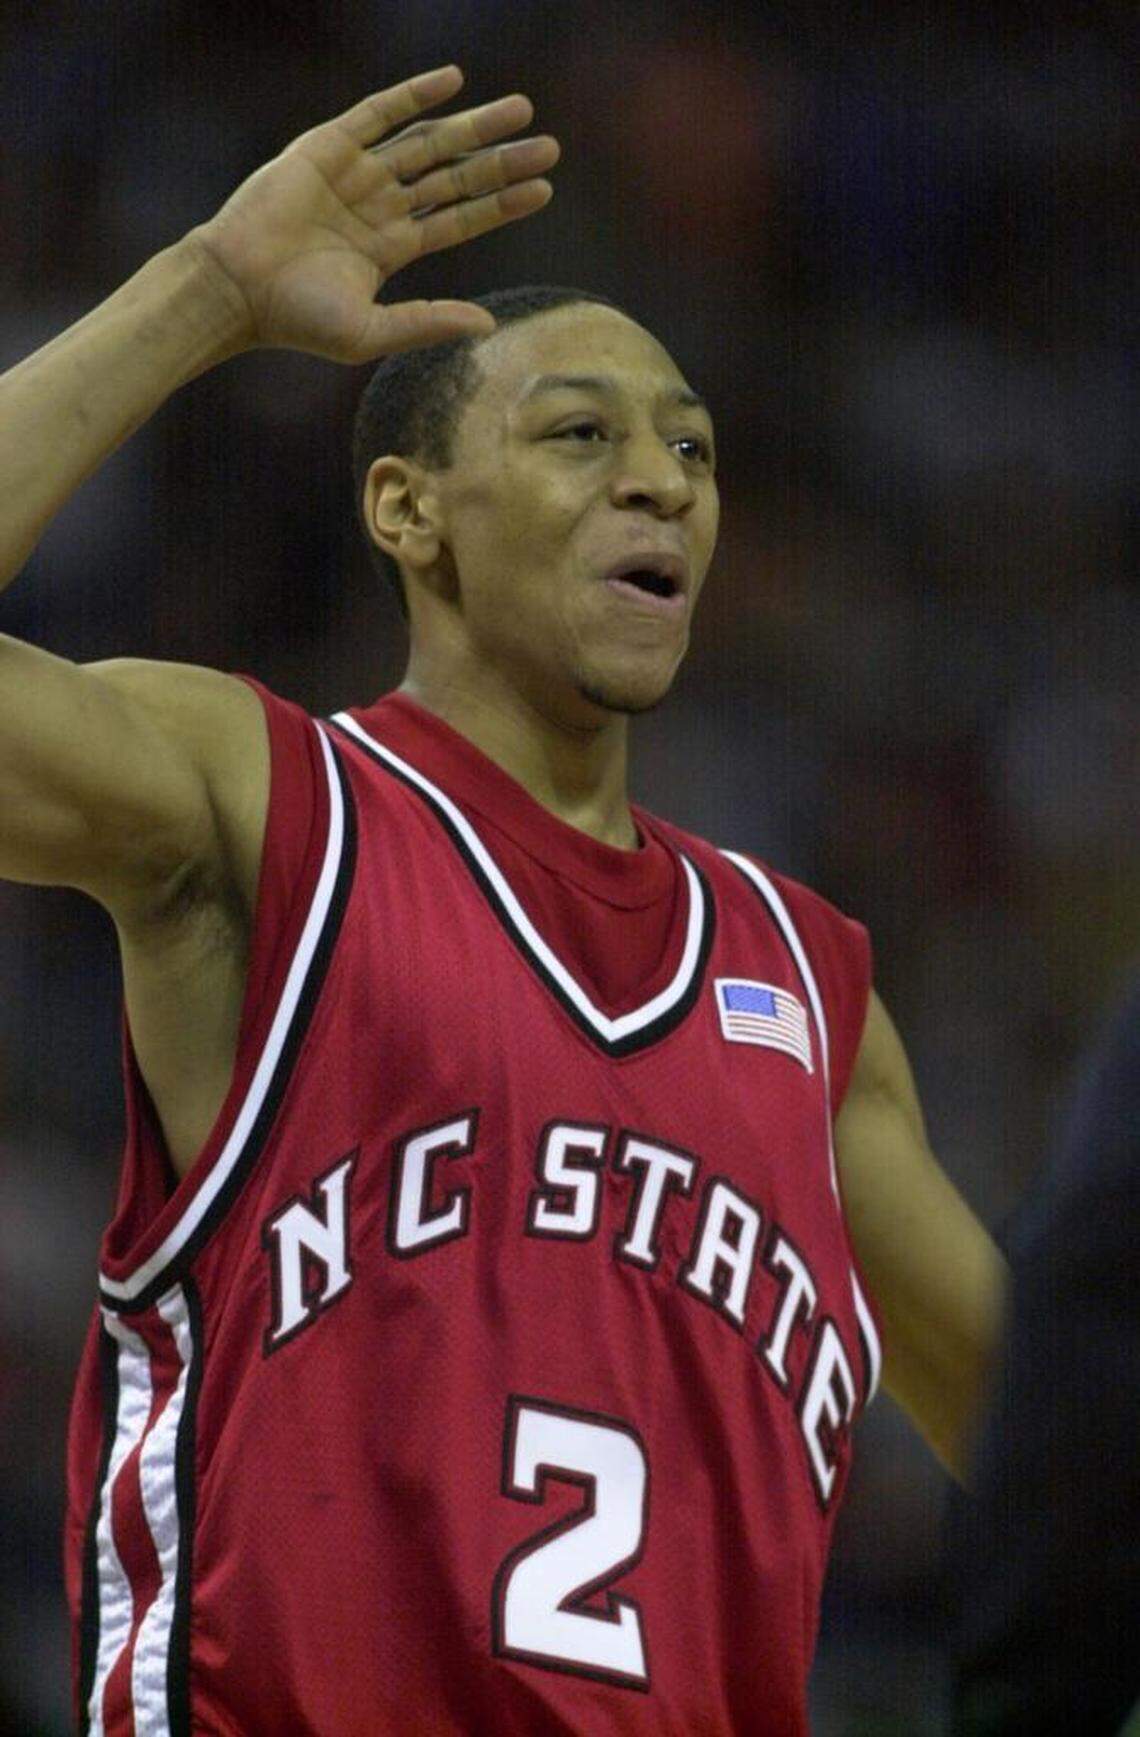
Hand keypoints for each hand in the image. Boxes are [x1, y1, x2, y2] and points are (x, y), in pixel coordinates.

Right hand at [187, 65, 559, 363]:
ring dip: (472, 126)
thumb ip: (428, 321)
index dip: (501, 204)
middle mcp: (380, 206)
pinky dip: (414, 96)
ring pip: (427, 143)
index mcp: (391, 248)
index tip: (544, 189)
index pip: (460, 219)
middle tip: (549, 144)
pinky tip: (454, 82)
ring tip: (521, 110)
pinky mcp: (327, 147)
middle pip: (454, 177)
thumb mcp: (371, 331)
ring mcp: (355, 174)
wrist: (236, 288)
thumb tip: (488, 325)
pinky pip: (378, 113)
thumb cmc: (296, 320)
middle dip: (500, 160)